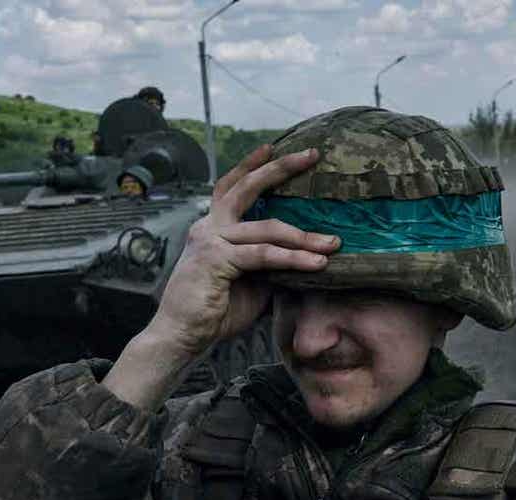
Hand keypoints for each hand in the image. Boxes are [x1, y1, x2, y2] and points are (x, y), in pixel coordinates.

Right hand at [103, 145, 338, 409]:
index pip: (231, 186)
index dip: (251, 165)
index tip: (274, 147)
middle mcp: (207, 226)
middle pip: (245, 187)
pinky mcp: (216, 260)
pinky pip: (263, 255)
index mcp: (212, 227)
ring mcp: (210, 240)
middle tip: (311, 155)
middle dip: (280, 168)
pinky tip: (316, 263)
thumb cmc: (214, 310)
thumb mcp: (249, 280)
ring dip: (303, 236)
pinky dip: (292, 258)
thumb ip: (268, 261)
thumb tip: (302, 254)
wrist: (183, 336)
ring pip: (266, 228)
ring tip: (332, 243)